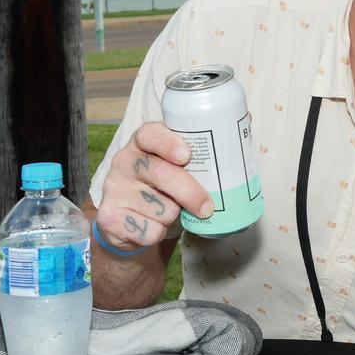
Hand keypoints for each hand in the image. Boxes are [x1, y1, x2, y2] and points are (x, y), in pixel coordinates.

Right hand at [94, 122, 213, 252]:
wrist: (131, 225)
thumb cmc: (165, 189)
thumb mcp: (179, 166)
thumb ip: (204, 148)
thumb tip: (245, 121)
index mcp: (142, 142)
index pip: (150, 134)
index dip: (168, 143)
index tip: (187, 156)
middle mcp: (123, 161)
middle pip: (160, 173)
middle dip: (190, 192)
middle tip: (207, 207)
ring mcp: (113, 189)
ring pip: (160, 207)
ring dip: (174, 215)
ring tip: (172, 211)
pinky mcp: (109, 218)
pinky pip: (148, 230)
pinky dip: (159, 233)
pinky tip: (154, 226)